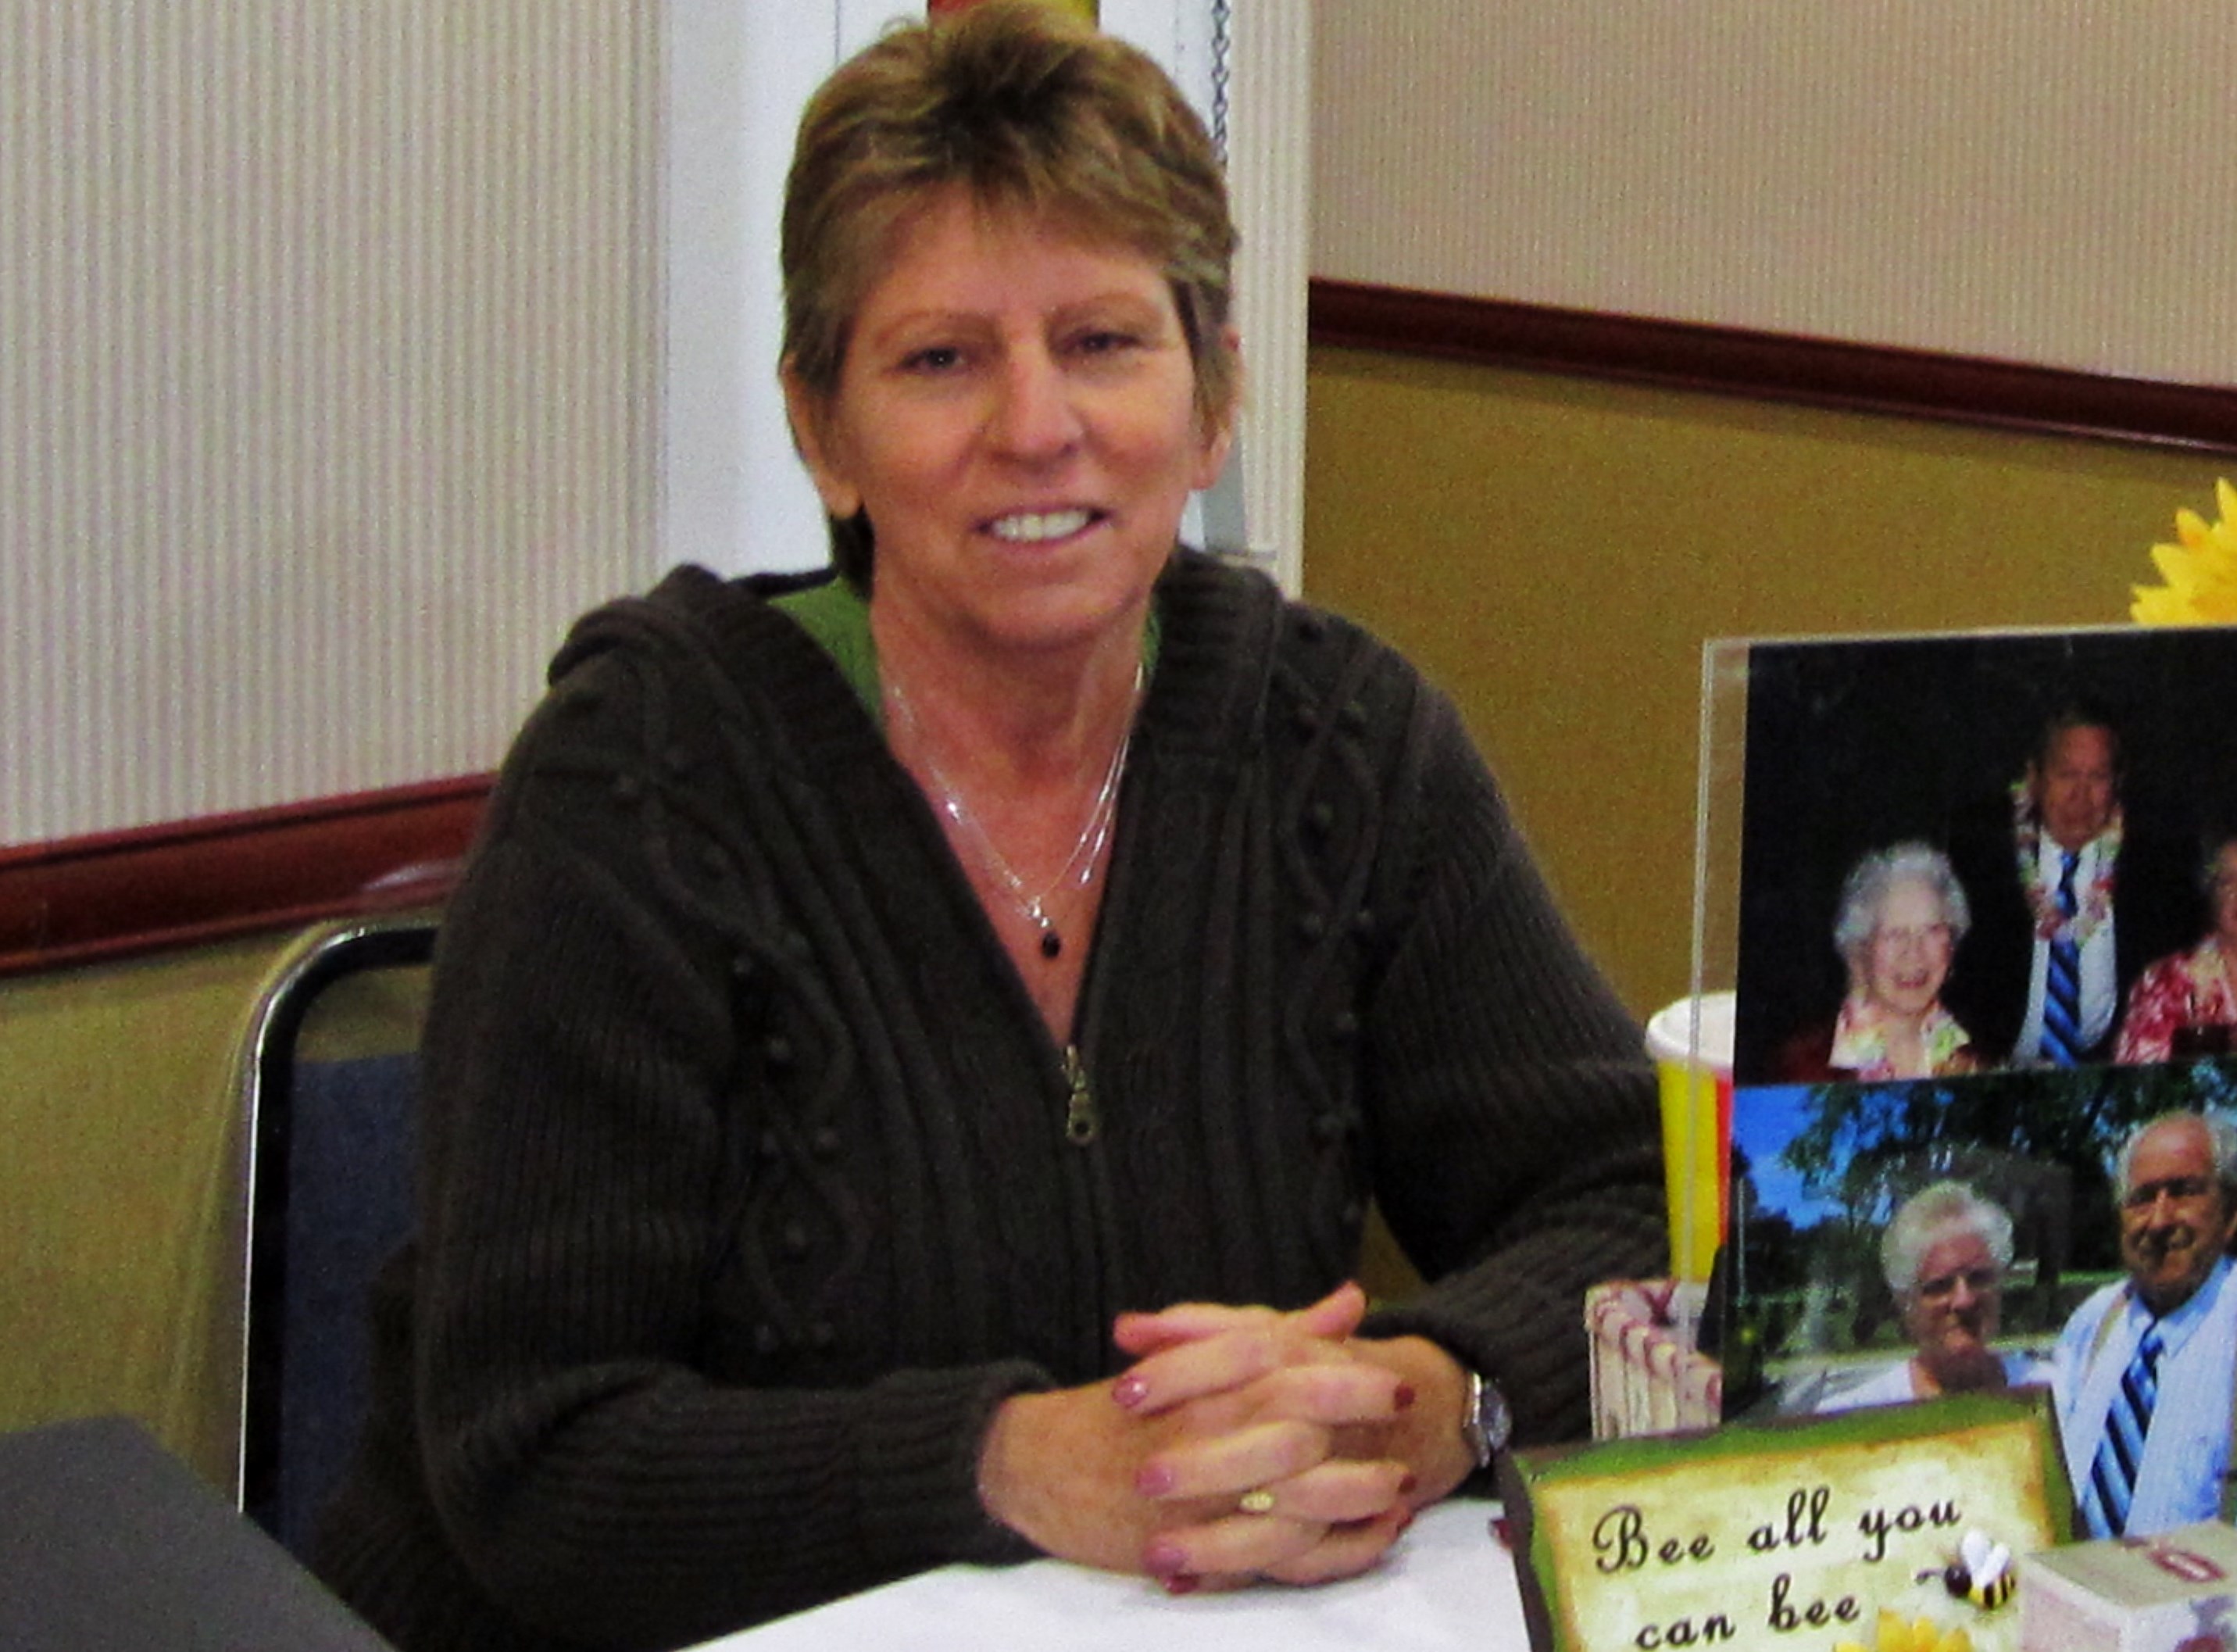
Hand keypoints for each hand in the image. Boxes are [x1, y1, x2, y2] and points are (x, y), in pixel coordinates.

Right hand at [975, 1285, 1412, 1587]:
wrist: (1036, 1464)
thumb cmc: (1126, 1408)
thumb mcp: (1195, 1355)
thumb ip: (1277, 1329)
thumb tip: (1348, 1302)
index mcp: (1195, 1379)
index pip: (1276, 1363)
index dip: (1342, 1369)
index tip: (1395, 1374)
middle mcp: (1192, 1432)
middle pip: (1289, 1428)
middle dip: (1354, 1427)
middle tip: (1404, 1422)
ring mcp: (1189, 1495)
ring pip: (1284, 1500)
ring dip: (1350, 1494)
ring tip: (1398, 1487)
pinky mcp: (1185, 1546)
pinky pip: (1267, 1558)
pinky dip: (1324, 1551)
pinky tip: (1367, 1537)